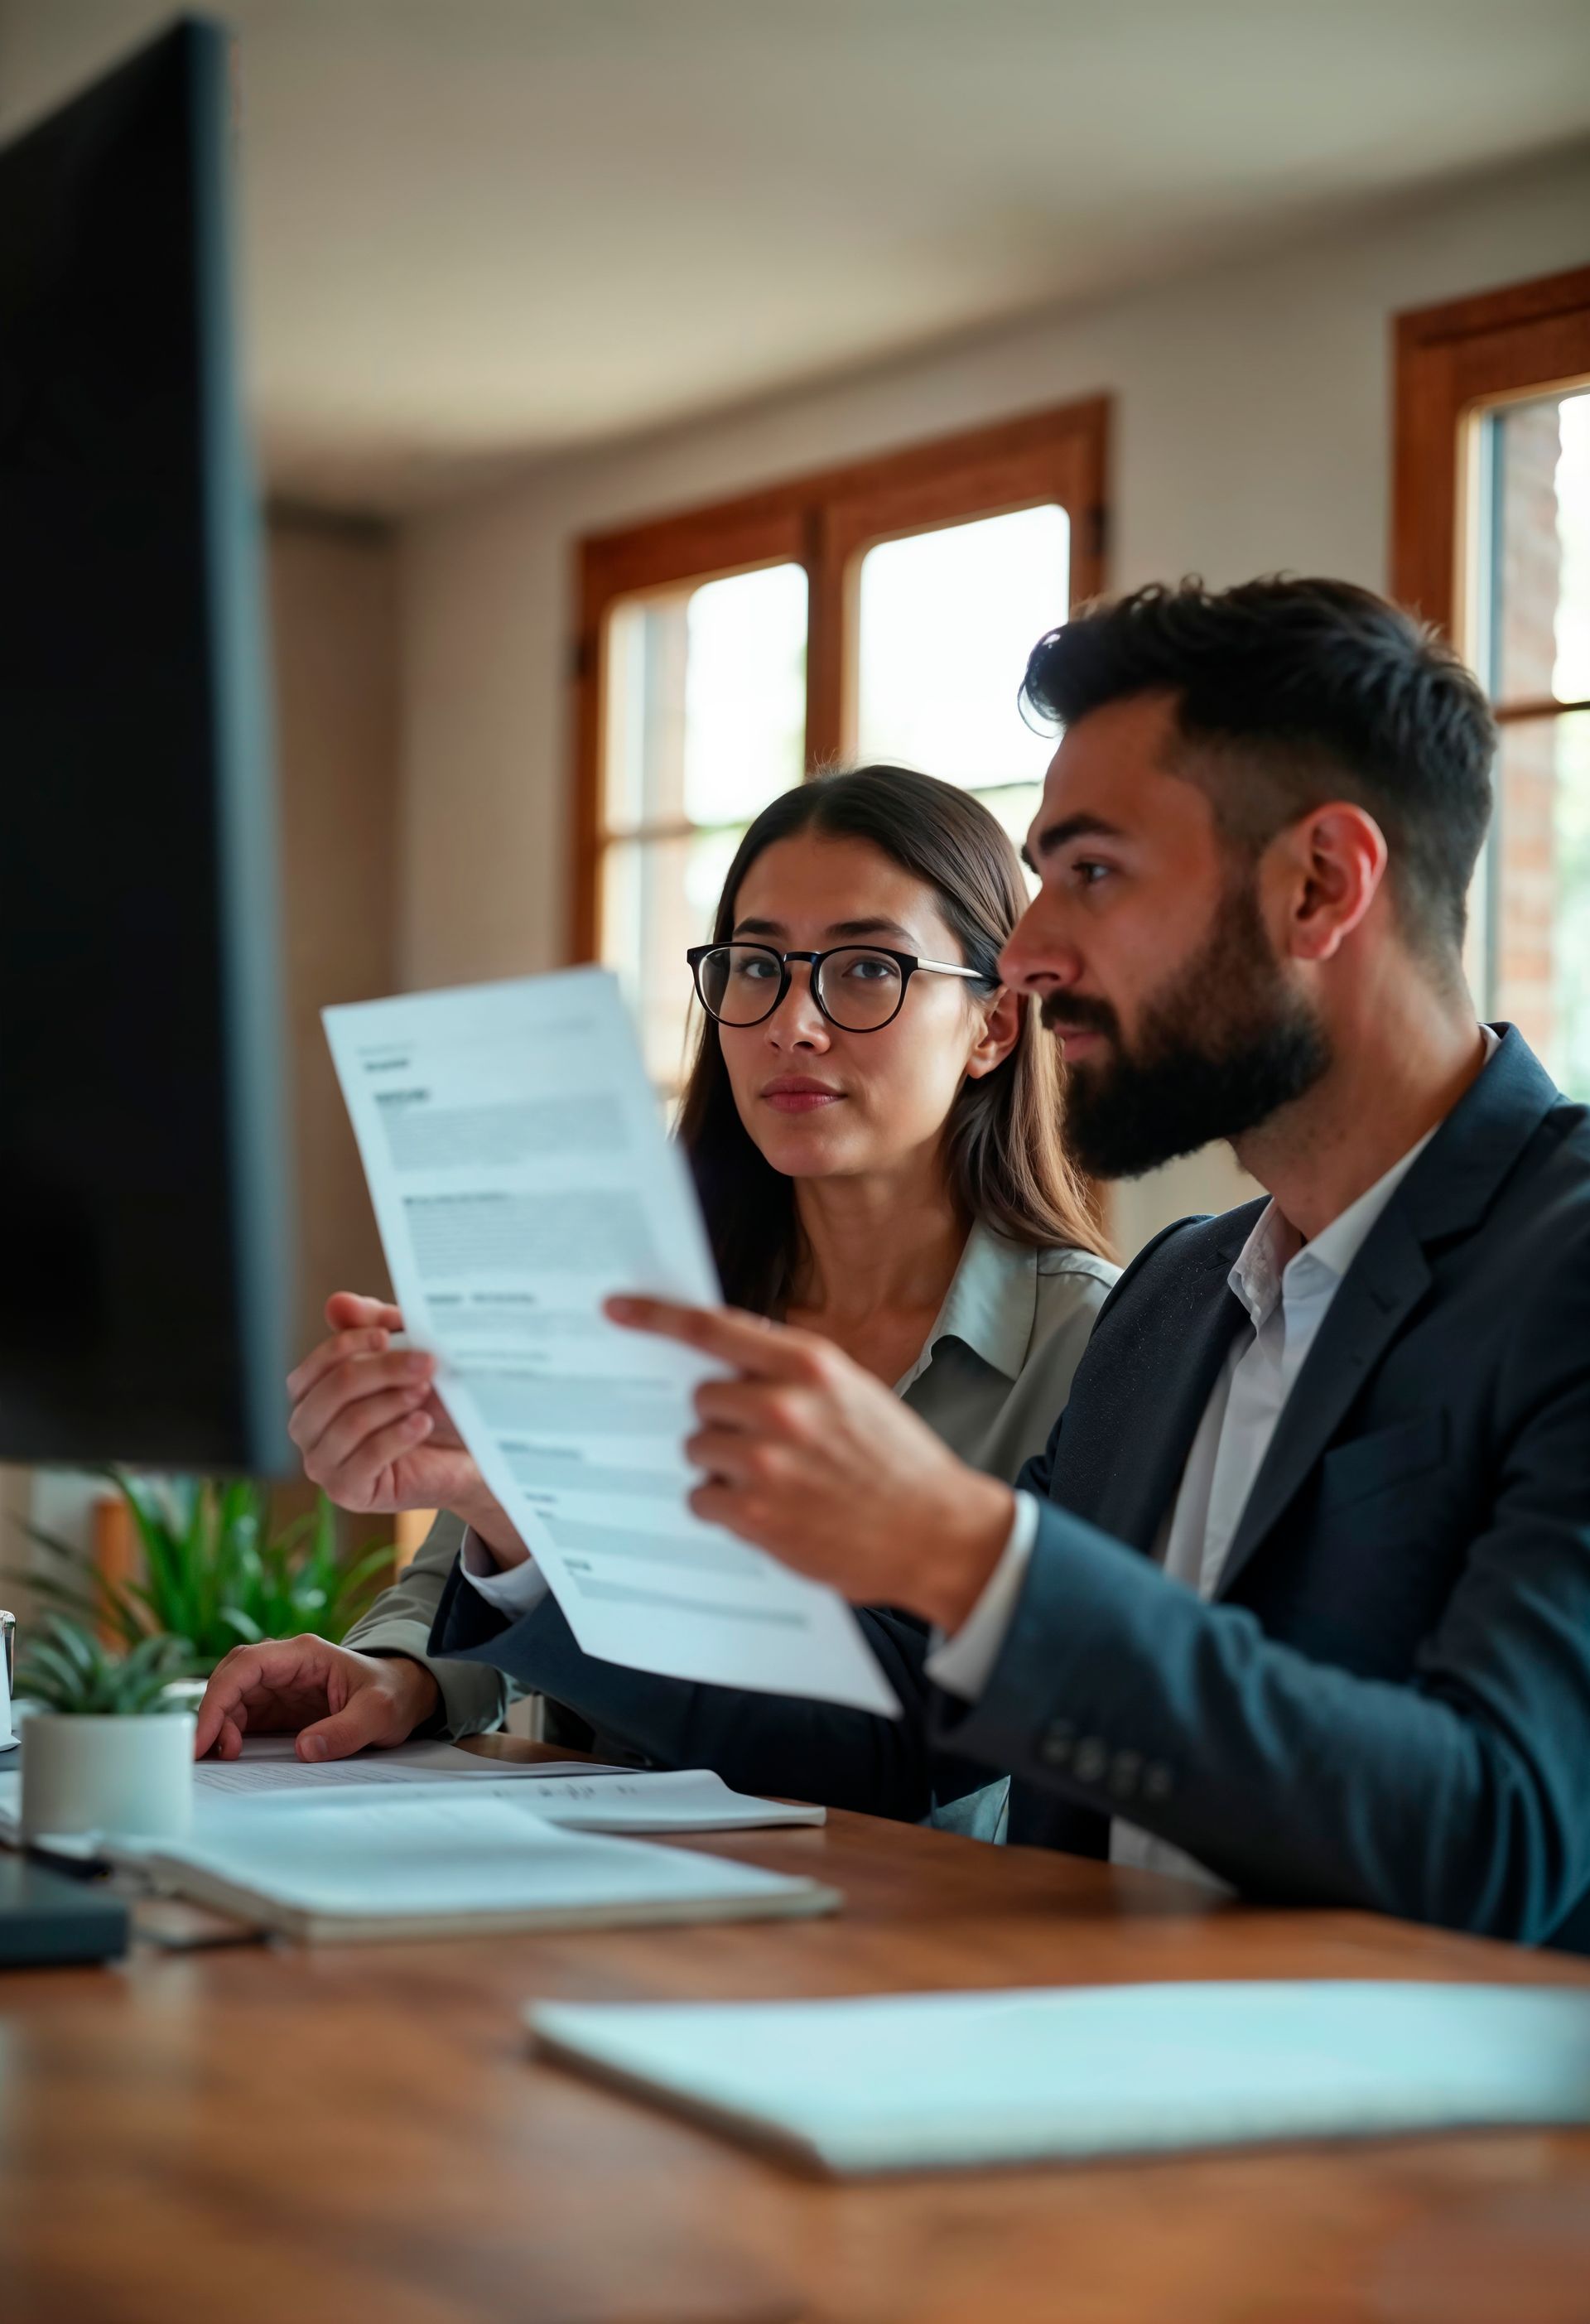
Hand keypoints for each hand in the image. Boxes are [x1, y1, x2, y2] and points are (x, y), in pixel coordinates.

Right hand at [193, 1635, 441, 1761]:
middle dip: (212, 1712)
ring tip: (225, 1757)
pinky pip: (242, 1714)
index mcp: (305, 1654)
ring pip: (232, 1696)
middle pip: (231, 1677)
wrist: (405, 1696)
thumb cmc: (393, 1696)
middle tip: (203, 1752)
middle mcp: (286, 1664)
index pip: (248, 1664)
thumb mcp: (380, 1713)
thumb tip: (304, 1750)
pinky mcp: (278, 1706)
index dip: (220, 1696)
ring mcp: (279, 1685)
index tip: (206, 1735)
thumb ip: (346, 1730)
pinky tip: (232, 1753)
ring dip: (219, 1724)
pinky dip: (229, 1732)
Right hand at [288, 1292, 524, 1558]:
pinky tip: (421, 1423)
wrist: (467, 1455)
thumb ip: (374, 1326)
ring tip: (426, 1392)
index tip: (390, 1334)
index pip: (316, 1365)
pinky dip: (397, 1436)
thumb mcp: (406, 1354)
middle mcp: (308, 1429)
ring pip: (350, 1422)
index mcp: (312, 1394)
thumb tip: (338, 1303)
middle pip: (333, 1389)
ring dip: (392, 1401)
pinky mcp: (348, 1492)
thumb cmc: (431, 1402)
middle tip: (426, 1362)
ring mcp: (323, 1464)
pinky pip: (365, 1458)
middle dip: (382, 1370)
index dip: (349, 1344)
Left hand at [606, 1296, 1014, 1631]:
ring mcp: (766, 1463)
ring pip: (698, 1448)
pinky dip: (723, 1506)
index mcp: (809, 1366)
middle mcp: (783, 1407)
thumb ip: (792, 1373)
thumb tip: (727, 1362)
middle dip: (722, 1417)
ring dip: (721, 1464)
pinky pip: (701, 1498)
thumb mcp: (854, 1392)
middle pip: (701, 1397)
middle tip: (762, 1439)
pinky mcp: (756, 1516)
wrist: (936, 1533)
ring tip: (774, 1480)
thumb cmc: (896, 1462)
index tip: (618, 1309)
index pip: (713, 1329)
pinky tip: (767, 1510)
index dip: (657, 1317)